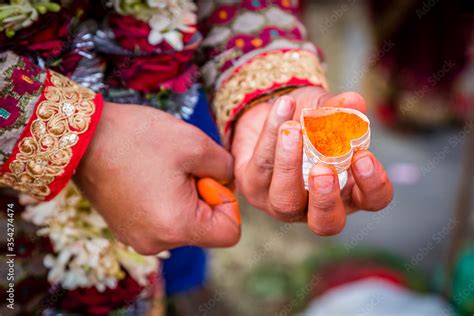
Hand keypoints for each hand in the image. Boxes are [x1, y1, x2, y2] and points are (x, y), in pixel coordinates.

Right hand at [75, 102, 240, 254]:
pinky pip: (162, 221)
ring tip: (162, 170)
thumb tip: (228, 183)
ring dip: (184, 197)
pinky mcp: (127, 230)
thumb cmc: (139, 138)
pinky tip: (149, 176)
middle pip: (205, 228)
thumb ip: (227, 168)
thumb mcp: (196, 144)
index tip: (208, 176)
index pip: (230, 232)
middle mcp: (157, 243)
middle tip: (182, 167)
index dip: (228, 201)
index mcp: (176, 227)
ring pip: (184, 223)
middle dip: (204, 196)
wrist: (83, 136)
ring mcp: (138, 239)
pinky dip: (166, 200)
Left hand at [232, 86, 392, 234]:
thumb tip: (355, 101)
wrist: (271, 115)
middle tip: (323, 169)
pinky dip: (270, 134)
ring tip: (294, 129)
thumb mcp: (326, 111)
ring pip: (285, 200)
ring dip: (289, 164)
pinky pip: (261, 167)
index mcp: (347, 190)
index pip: (372, 200)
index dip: (372, 185)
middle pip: (325, 223)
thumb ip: (340, 109)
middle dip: (325, 199)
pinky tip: (282, 108)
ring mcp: (282, 202)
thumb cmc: (308, 120)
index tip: (364, 157)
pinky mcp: (253, 188)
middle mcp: (315, 205)